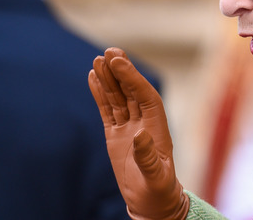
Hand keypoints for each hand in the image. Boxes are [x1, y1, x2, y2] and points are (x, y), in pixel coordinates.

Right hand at [88, 48, 188, 219]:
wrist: (151, 201)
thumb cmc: (159, 190)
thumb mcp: (156, 177)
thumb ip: (147, 157)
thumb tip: (140, 134)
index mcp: (157, 126)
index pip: (145, 95)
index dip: (133, 78)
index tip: (119, 61)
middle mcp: (143, 121)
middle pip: (131, 91)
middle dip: (121, 71)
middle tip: (110, 51)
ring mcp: (128, 126)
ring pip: (117, 97)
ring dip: (109, 79)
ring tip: (98, 59)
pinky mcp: (115, 134)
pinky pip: (107, 109)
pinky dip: (100, 94)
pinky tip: (93, 77)